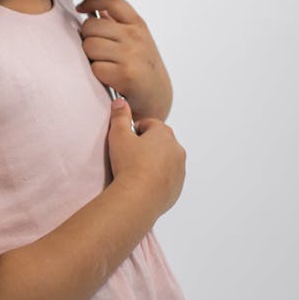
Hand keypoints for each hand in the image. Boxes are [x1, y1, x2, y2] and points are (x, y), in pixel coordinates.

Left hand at [75, 0, 172, 120]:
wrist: (157, 95)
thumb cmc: (143, 67)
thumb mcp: (136, 39)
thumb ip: (117, 24)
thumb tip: (95, 10)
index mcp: (137, 24)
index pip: (111, 1)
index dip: (91, 1)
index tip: (81, 7)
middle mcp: (135, 36)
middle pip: (91, 25)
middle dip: (87, 37)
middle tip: (96, 49)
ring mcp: (130, 54)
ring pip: (89, 46)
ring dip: (90, 57)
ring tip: (103, 63)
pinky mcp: (125, 74)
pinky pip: (95, 67)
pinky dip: (97, 74)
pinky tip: (108, 77)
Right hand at [107, 98, 185, 218]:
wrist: (138, 198)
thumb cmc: (128, 165)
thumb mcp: (118, 135)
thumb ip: (120, 116)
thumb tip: (120, 102)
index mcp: (164, 134)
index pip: (151, 124)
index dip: (137, 130)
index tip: (128, 139)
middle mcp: (176, 149)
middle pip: (162, 141)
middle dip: (148, 145)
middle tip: (131, 155)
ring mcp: (180, 169)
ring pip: (167, 160)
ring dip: (156, 162)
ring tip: (137, 170)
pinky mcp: (178, 187)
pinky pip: (169, 177)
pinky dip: (159, 178)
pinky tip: (144, 183)